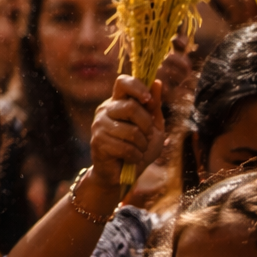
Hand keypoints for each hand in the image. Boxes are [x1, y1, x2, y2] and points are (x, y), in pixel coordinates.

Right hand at [85, 74, 164, 194]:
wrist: (123, 174)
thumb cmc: (138, 148)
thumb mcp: (153, 126)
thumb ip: (154, 106)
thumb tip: (158, 82)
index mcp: (118, 102)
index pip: (123, 82)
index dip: (138, 87)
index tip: (149, 101)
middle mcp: (105, 110)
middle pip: (132, 107)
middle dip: (147, 125)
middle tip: (147, 135)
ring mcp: (99, 125)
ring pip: (131, 130)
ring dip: (142, 144)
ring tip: (138, 149)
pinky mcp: (98, 142)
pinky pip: (126, 147)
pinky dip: (135, 156)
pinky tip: (131, 158)